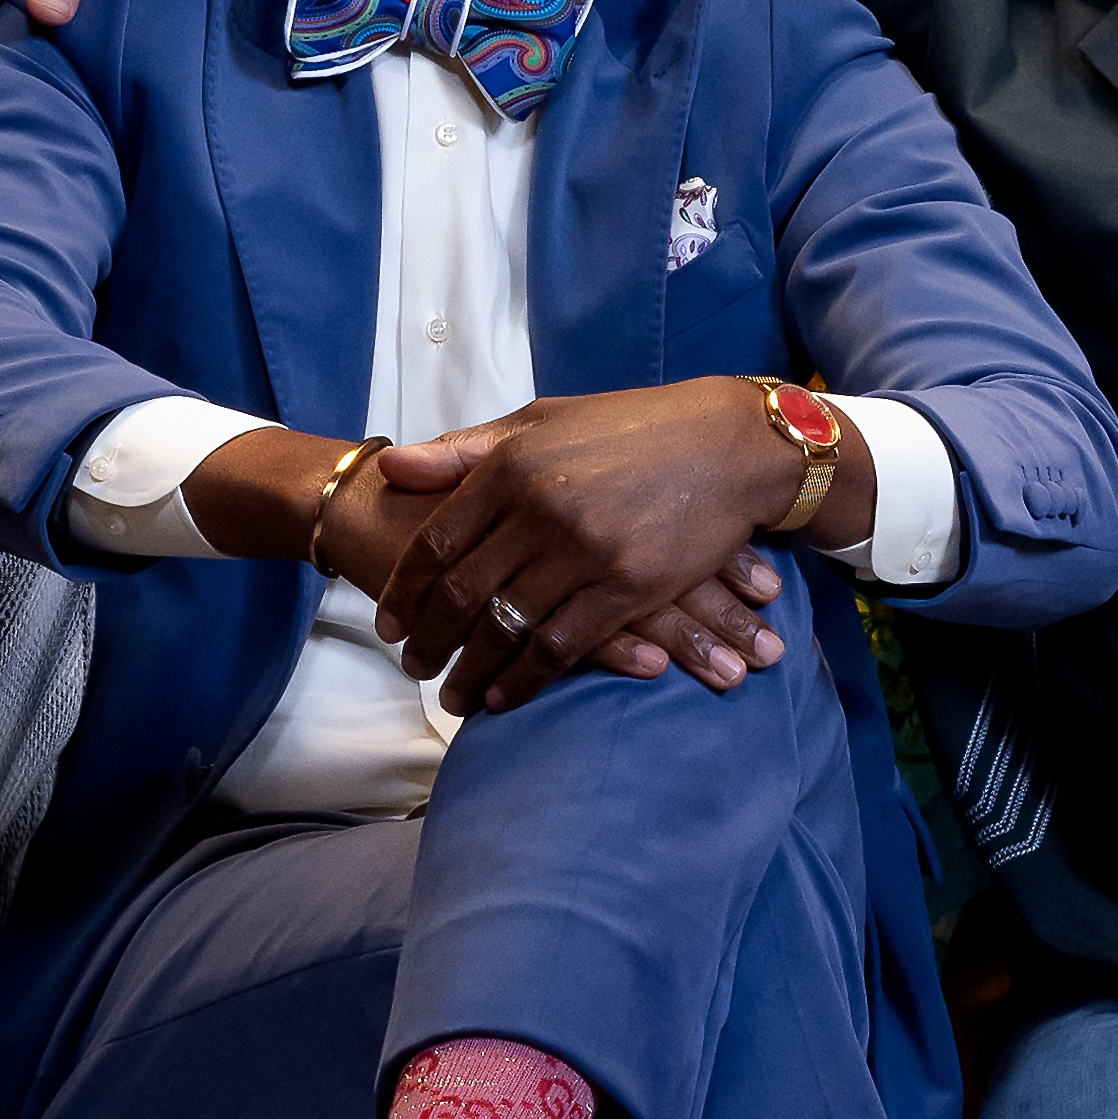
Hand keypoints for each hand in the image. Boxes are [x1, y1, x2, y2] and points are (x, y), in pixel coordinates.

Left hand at [386, 386, 860, 692]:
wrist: (728, 443)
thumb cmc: (631, 428)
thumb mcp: (542, 420)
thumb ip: (465, 450)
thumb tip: (391, 467)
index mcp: (512, 464)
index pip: (435, 541)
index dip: (403, 590)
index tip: (389, 624)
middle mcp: (540, 508)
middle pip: (461, 592)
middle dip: (429, 641)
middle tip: (412, 669)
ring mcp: (584, 550)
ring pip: (505, 627)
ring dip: (470, 672)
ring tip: (451, 698)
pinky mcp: (628, 587)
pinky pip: (560, 646)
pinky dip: (525, 680)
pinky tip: (504, 698)